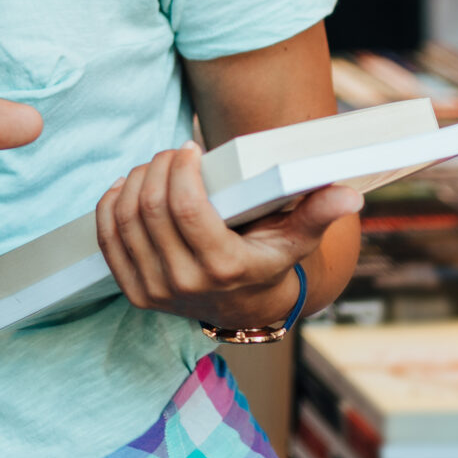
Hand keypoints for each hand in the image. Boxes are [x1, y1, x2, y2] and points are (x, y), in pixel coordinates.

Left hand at [96, 144, 359, 329]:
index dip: (181, 171)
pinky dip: (111, 206)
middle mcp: (185, 283)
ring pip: (126, 220)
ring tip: (155, 167)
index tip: (190, 149)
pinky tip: (127, 187)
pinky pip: (108, 240)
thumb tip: (349, 196)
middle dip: (157, 169)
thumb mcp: (297, 238)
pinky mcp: (135, 291)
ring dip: (135, 181)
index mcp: (224, 268)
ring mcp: (155, 290)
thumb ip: (319, 213)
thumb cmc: (271, 261)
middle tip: (173, 153)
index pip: (186, 210)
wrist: (246, 308)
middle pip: (151, 210)